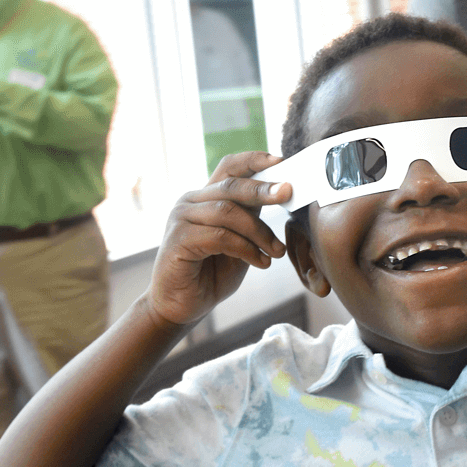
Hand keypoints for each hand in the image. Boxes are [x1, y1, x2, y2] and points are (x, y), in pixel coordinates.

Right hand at [146, 152, 290, 328]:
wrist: (183, 306)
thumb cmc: (212, 273)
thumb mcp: (240, 240)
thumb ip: (251, 217)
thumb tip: (283, 193)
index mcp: (206, 197)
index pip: (229, 167)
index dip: (254, 160)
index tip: (282, 160)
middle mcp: (190, 202)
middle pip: (231, 186)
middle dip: (263, 189)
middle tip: (289, 193)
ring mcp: (181, 219)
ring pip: (227, 211)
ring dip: (259, 231)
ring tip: (276, 251)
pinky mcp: (178, 240)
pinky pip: (220, 236)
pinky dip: (246, 249)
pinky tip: (261, 262)